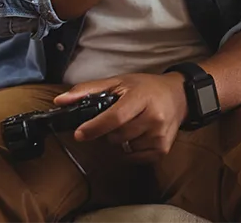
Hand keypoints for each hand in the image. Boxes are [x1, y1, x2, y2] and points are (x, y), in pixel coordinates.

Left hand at [53, 73, 187, 163]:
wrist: (179, 95)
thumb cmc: (147, 87)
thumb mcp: (120, 81)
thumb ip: (89, 90)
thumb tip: (60, 101)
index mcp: (141, 97)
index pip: (115, 116)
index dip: (95, 127)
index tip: (80, 133)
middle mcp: (153, 117)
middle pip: (116, 136)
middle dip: (109, 131)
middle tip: (118, 118)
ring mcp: (159, 135)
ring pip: (124, 148)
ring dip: (121, 140)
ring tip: (132, 124)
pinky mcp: (162, 149)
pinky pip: (134, 158)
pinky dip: (130, 150)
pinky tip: (139, 135)